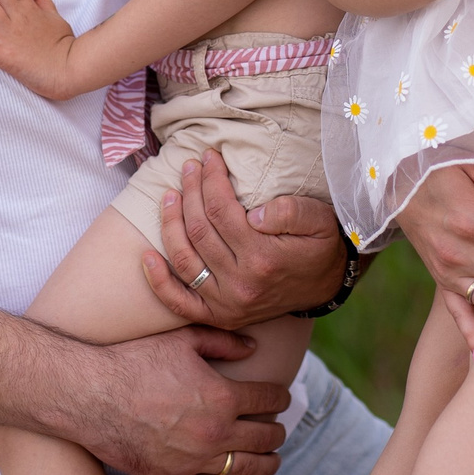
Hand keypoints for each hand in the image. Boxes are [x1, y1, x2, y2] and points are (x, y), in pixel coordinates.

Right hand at [66, 323, 290, 474]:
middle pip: (263, 436)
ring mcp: (194, 461)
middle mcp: (215, 432)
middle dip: (277, 432)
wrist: (90, 394)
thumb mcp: (183, 339)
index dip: (279, 396)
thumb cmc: (135, 360)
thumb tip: (253, 346)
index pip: (267, 398)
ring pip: (245, 470)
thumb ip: (223, 341)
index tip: (281, 396)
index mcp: (222, 396)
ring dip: (266, 466)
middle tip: (278, 429)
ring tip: (272, 462)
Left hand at [142, 152, 345, 326]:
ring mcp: (227, 304)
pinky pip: (179, 303)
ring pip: (184, 259)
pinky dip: (159, 281)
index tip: (209, 158)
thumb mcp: (318, 219)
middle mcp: (241, 284)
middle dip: (190, 191)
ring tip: (170, 194)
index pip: (221, 210)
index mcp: (263, 257)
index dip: (211, 179)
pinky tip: (146, 257)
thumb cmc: (320, 243)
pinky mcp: (219, 316)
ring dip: (170, 224)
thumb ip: (289, 211)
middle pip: (199, 230)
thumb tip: (253, 212)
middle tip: (189, 167)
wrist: (327, 282)